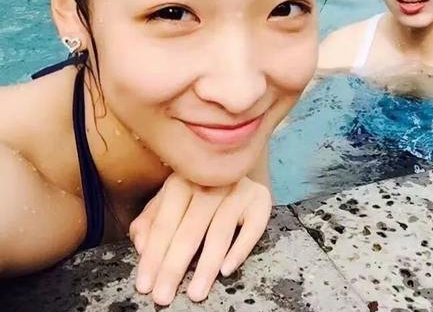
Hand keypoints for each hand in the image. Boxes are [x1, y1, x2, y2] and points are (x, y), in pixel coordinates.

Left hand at [129, 173, 271, 305]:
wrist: (232, 164)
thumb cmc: (194, 194)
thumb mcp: (167, 203)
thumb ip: (149, 223)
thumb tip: (142, 246)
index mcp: (182, 181)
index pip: (165, 223)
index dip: (153, 255)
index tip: (145, 286)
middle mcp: (212, 182)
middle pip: (191, 229)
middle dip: (175, 266)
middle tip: (164, 296)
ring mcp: (238, 188)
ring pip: (221, 230)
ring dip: (206, 265)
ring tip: (195, 293)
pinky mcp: (260, 198)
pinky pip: (253, 227)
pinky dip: (240, 249)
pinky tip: (226, 270)